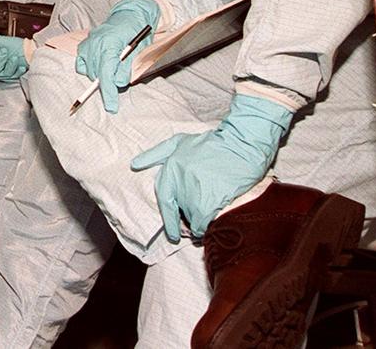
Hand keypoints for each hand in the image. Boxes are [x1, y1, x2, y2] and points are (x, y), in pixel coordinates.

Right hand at [0, 30, 27, 80]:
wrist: (31, 51)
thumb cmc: (17, 45)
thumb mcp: (2, 40)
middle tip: (2, 50)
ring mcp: (3, 71)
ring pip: (0, 70)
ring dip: (8, 64)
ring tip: (14, 57)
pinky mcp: (12, 75)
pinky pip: (14, 74)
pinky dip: (18, 70)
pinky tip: (22, 67)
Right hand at [75, 0, 159, 112]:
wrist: (130, 14)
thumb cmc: (137, 30)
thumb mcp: (139, 51)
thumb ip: (127, 68)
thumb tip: (118, 84)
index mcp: (110, 43)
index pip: (106, 74)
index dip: (108, 92)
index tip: (111, 107)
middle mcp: (95, 42)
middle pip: (96, 74)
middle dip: (107, 84)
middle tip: (119, 82)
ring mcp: (88, 42)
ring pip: (89, 70)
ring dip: (100, 75)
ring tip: (113, 68)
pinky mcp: (84, 43)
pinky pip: (82, 63)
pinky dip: (90, 68)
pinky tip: (99, 65)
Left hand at [131, 94, 292, 241]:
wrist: (241, 144)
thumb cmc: (211, 143)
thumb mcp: (179, 141)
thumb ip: (155, 154)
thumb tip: (134, 165)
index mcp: (170, 168)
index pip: (164, 199)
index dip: (168, 219)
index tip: (172, 234)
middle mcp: (179, 181)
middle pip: (180, 210)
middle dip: (188, 216)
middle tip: (198, 218)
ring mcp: (195, 191)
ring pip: (191, 218)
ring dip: (199, 223)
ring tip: (207, 221)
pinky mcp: (211, 199)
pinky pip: (203, 222)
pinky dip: (206, 227)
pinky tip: (213, 225)